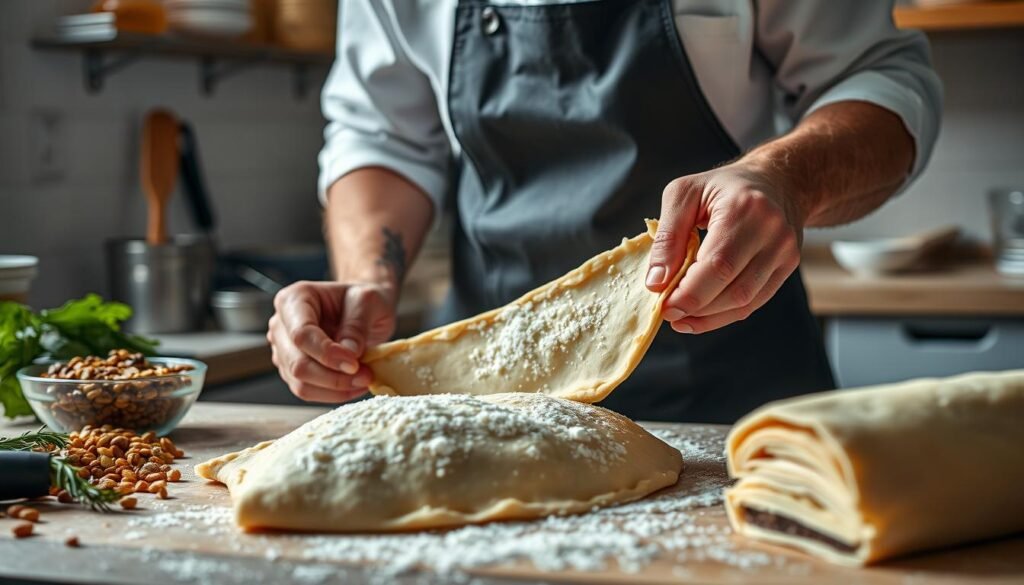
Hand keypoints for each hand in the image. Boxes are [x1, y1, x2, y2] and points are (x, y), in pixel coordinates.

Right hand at [267, 281, 396, 402]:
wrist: (363, 309)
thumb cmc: (362, 300)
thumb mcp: (367, 301)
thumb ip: (357, 326)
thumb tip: (349, 354)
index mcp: (294, 299)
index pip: (301, 334)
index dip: (326, 354)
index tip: (354, 364)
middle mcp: (281, 325)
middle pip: (297, 363)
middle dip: (333, 377)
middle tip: (365, 376)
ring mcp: (284, 350)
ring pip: (300, 383)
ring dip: (335, 389)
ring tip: (364, 380)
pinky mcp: (292, 370)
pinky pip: (308, 391)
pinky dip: (333, 394)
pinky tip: (355, 385)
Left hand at [645, 162, 803, 333]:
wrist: (776, 180)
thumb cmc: (722, 186)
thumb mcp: (684, 194)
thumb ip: (667, 236)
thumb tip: (656, 282)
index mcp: (746, 208)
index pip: (718, 264)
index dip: (690, 293)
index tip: (663, 306)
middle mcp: (773, 232)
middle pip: (734, 289)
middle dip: (696, 307)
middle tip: (668, 312)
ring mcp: (785, 252)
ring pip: (745, 301)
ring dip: (709, 316)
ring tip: (681, 317)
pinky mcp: (787, 267)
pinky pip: (754, 302)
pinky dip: (724, 314)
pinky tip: (701, 315)